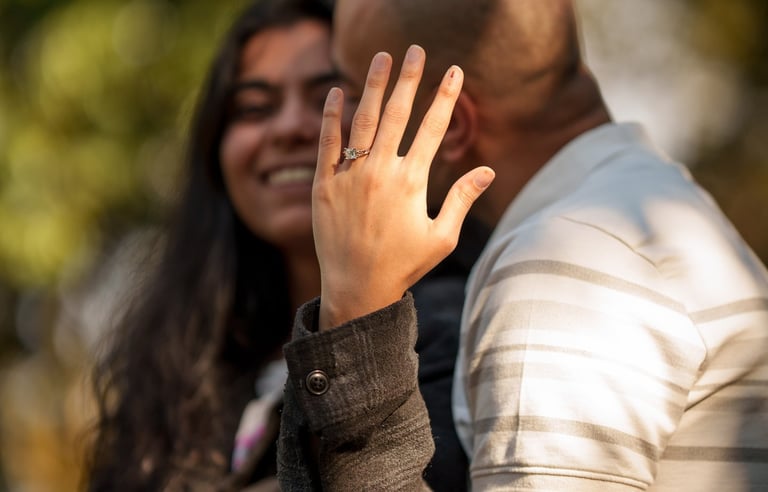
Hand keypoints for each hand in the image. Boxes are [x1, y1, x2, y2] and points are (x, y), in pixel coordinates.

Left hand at [313, 45, 493, 330]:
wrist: (357, 289)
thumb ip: (461, 199)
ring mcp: (349, 176)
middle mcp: (380, 172)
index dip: (446, 98)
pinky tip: (335, 91)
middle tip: (416, 50)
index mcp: (412, 182)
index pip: (433, 128)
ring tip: (381, 57)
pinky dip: (331, 116)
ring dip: (372, 85)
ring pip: (363, 120)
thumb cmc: (403, 265)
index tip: (454, 71)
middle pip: (398, 114)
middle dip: (410, 79)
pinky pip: (327, 143)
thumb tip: (487, 170)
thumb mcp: (441, 237)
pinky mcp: (323, 185)